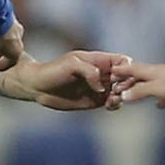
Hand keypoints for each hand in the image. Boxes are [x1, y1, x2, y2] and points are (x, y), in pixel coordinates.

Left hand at [0, 19, 24, 71]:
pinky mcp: (12, 17)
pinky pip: (7, 27)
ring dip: (3, 40)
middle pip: (12, 49)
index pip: (11, 62)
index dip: (4, 65)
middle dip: (3, 52)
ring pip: (11, 37)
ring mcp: (17, 27)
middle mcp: (19, 40)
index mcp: (16, 52)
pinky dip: (2, 30)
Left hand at [11, 50, 127, 110]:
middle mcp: (102, 73)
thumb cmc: (53, 70)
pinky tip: (108, 105)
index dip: (126, 69)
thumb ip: (90, 72)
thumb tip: (103, 87)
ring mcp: (99, 87)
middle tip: (117, 91)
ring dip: (122, 96)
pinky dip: (115, 105)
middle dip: (126, 85)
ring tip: (112, 100)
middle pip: (125, 77)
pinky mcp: (95, 101)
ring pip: (121, 92)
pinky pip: (112, 103)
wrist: (37, 86)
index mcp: (99, 60)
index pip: (123, 61)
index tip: (117, 77)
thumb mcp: (72, 64)